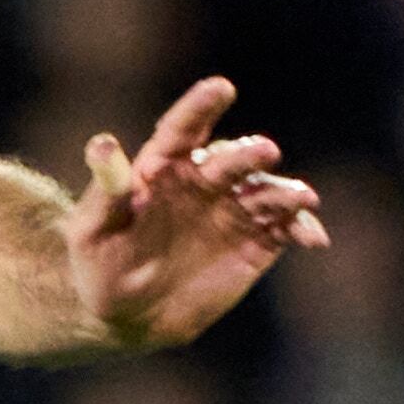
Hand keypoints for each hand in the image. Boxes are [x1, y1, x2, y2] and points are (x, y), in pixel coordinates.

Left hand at [60, 77, 325, 355]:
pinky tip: (311, 237)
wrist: (126, 314)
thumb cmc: (99, 264)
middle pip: (231, 159)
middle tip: (264, 153)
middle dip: (248, 155)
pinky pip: (284, 227)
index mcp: (163, 167)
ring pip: (265, 191)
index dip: (201, 107)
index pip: (183, 129)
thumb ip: (106, 190)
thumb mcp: (92, 229)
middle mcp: (204, 181)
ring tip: (301, 199)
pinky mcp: (255, 241)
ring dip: (285, 192)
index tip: (221, 88)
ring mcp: (233, 210)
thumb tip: (102, 143)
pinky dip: (301, 227)